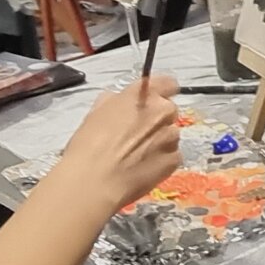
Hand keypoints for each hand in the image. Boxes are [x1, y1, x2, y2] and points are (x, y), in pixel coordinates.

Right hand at [44, 73, 180, 217]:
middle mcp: (162, 111)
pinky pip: (173, 156)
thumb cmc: (89, 145)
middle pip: (169, 111)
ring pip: (171, 135)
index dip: (162, 92)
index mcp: (142, 95)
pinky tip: (143, 169)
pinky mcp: (174, 160)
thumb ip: (115, 102)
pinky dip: (162, 161)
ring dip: (160, 142)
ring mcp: (171, 136)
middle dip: (157, 120)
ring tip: (137, 156)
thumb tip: (118, 102)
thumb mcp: (95, 113)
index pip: (167, 83)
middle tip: (138, 135)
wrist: (95, 181)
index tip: (154, 102)